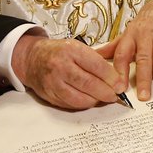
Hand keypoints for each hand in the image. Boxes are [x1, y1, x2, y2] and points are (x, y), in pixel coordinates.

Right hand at [11, 35, 125, 109]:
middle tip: (115, 95)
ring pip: (80, 98)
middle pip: (89, 84)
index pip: (96, 65)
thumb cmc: (59, 52)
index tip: (120, 84)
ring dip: (95, 101)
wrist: (33, 59)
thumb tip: (115, 76)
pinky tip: (90, 100)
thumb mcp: (76, 47)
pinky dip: (83, 104)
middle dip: (106, 92)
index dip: (111, 77)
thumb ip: (94, 59)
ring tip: (104, 98)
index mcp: (71, 50)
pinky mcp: (50, 96)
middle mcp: (61, 66)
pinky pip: (70, 105)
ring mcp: (54, 82)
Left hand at [99, 0, 152, 102]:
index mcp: (131, 34)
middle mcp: (146, 36)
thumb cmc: (150, 18)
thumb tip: (95, 56)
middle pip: (143, 61)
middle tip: (143, 97)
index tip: (119, 88)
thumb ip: (115, 45)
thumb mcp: (131, 29)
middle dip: (143, 81)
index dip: (120, 72)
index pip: (122, 53)